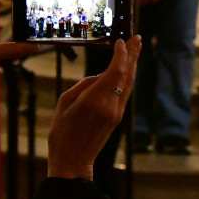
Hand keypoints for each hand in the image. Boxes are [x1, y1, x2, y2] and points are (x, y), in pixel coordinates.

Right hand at [47, 36, 140, 179]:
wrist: (73, 160)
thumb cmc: (62, 132)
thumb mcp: (64, 103)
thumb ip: (84, 85)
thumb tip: (100, 76)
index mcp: (94, 100)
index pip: (114, 72)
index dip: (121, 55)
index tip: (121, 41)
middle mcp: (109, 105)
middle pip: (126, 75)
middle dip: (132, 55)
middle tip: (136, 38)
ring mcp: (116, 112)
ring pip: (128, 83)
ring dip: (132, 65)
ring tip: (135, 48)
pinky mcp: (117, 117)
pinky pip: (124, 92)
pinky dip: (127, 77)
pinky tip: (127, 69)